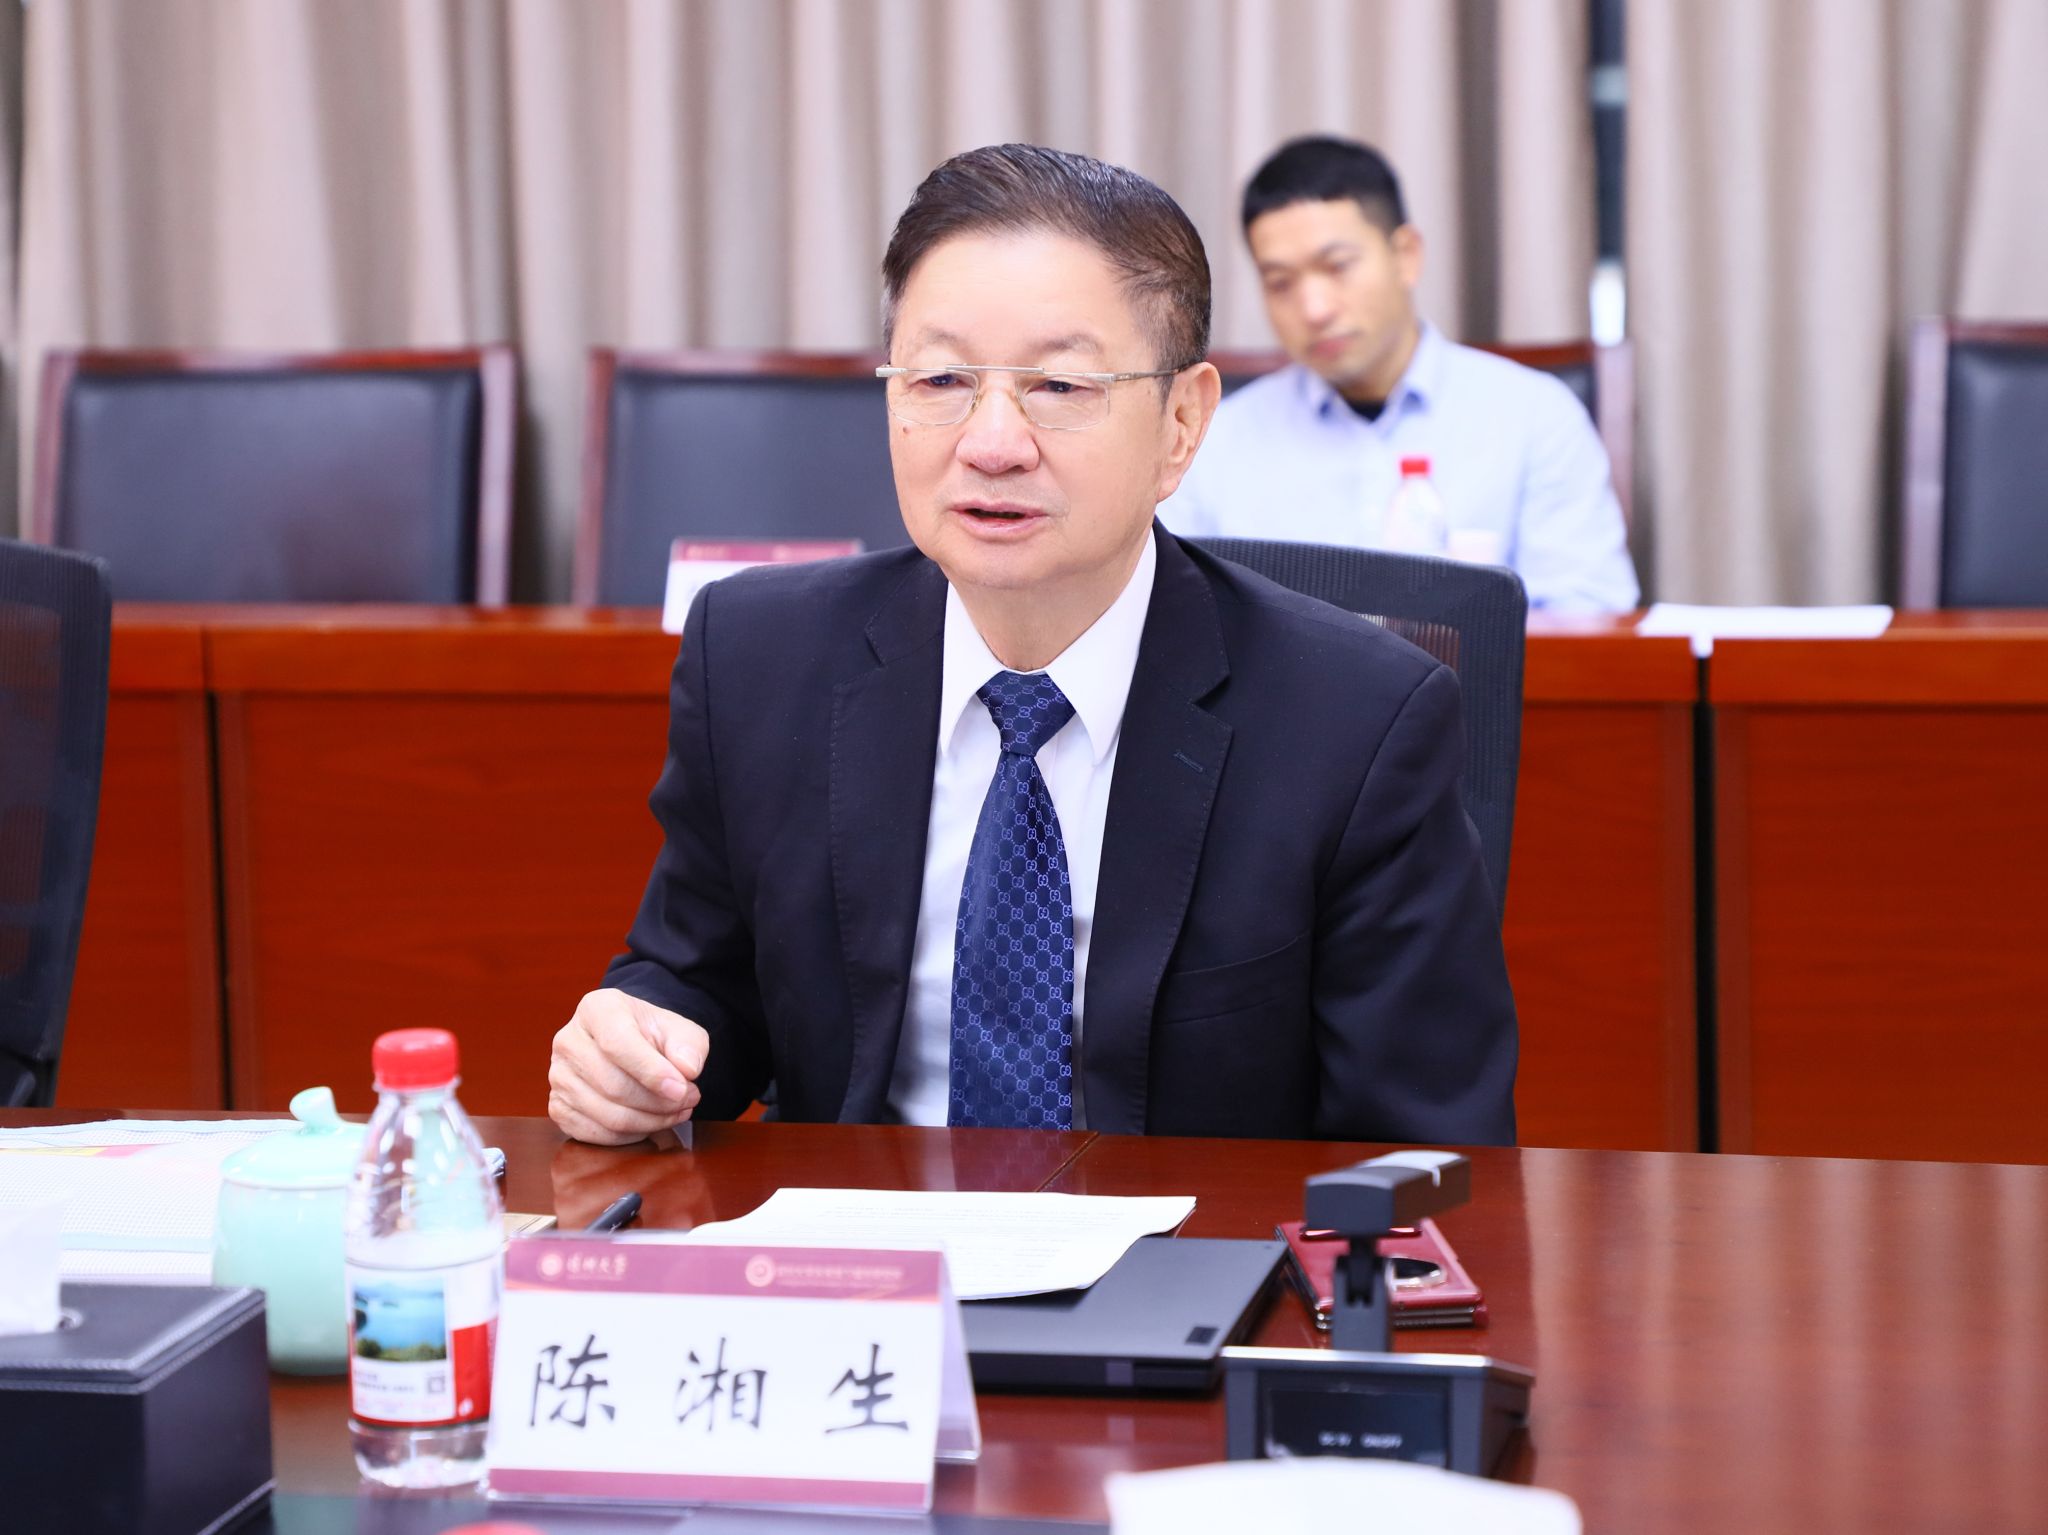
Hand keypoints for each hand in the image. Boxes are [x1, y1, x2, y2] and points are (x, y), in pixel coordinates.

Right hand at [549, 988, 707, 1144]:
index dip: (651, 1072)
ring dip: (650, 1121)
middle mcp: (568, 1041)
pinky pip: (595, 1133)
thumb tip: (687, 1069)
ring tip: (677, 1111)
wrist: (632, 1046)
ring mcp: (558, 1076)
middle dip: (658, 1102)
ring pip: (607, 1114)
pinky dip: (630, 1135)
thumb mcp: (680, 1030)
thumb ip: (688, 1045)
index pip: (617, 1043)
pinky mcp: (558, 1107)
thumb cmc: (654, 1036)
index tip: (681, 1089)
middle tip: (689, 1100)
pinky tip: (652, 1122)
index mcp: (596, 1009)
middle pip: (613, 1085)